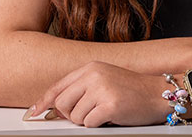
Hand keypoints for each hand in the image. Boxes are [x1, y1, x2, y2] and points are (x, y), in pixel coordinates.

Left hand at [24, 61, 168, 126]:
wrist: (158, 94)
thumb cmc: (132, 90)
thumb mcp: (105, 80)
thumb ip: (82, 89)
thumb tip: (56, 107)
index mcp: (90, 68)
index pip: (58, 86)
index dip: (44, 101)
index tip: (33, 112)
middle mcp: (93, 75)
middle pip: (63, 104)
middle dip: (71, 115)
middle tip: (89, 115)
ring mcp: (101, 89)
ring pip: (76, 116)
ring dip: (87, 121)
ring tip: (104, 113)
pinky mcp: (109, 105)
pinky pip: (89, 124)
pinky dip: (98, 124)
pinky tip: (111, 116)